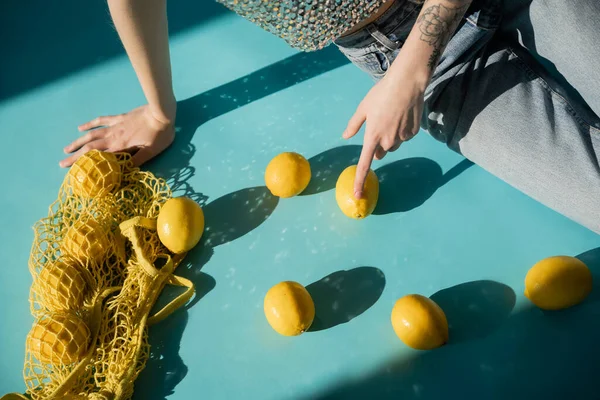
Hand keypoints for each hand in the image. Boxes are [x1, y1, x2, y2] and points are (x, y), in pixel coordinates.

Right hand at [60, 104, 174, 166]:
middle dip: (75, 156)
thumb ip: (136, 161)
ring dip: (77, 141)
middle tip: (61, 163)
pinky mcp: (118, 118)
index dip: (84, 164)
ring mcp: (114, 126)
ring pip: (91, 135)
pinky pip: (100, 121)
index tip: (72, 171)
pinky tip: (80, 127)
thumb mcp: (151, 152)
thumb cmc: (159, 135)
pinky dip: (89, 124)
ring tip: (66, 148)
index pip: (98, 158)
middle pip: (90, 147)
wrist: (161, 113)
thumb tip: (122, 172)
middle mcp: (113, 137)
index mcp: (120, 147)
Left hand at [343, 72, 424, 197]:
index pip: (364, 165)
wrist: (407, 83)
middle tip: (378, 127)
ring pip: (393, 145)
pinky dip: (403, 130)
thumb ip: (354, 125)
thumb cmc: (381, 94)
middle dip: (377, 146)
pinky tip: (403, 115)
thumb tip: (345, 137)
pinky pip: (405, 137)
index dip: (360, 181)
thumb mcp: (363, 108)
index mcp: (372, 137)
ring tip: (392, 117)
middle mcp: (387, 141)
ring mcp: (402, 138)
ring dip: (390, 138)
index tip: (358, 195)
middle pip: (380, 153)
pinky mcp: (414, 133)